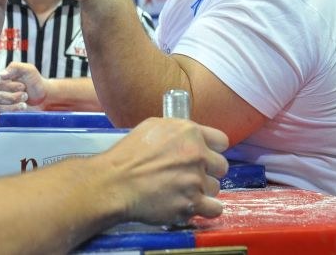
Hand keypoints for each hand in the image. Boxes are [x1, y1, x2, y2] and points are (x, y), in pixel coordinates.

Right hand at [0, 62, 46, 111]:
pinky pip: (2, 112)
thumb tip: (1, 75)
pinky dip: (12, 110)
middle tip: (25, 95)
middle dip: (14, 96)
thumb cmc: (34, 80)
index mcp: (3, 78)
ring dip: (13, 104)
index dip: (12, 86)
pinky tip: (22, 107)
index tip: (23, 86)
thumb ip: (15, 67)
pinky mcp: (4, 109)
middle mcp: (0, 89)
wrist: (42, 94)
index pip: (0, 84)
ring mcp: (1, 99)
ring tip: (25, 103)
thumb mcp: (28, 69)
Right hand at [98, 117, 228, 223]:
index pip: (221, 141)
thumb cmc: (127, 155)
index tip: (205, 156)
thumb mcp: (153, 127)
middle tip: (189, 175)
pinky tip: (192, 206)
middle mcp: (197, 154)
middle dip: (208, 171)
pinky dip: (205, 209)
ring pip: (215, 188)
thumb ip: (178, 130)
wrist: (115, 182)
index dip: (213, 149)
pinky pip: (214, 209)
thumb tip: (189, 135)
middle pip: (221, 166)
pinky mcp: (192, 203)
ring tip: (182, 191)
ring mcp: (196, 180)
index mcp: (189, 132)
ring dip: (202, 190)